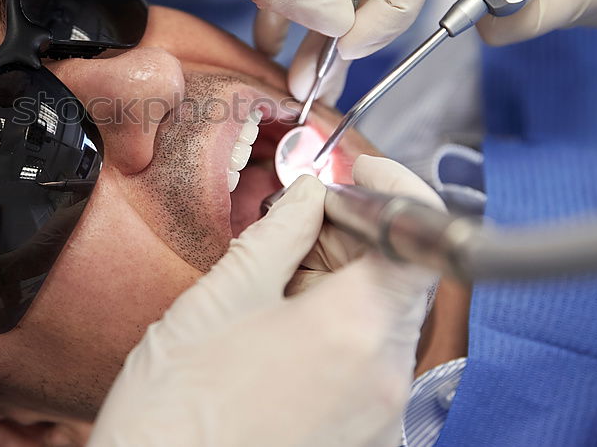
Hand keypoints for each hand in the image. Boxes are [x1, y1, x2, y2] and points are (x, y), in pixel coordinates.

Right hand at [88, 173, 437, 446]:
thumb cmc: (177, 405)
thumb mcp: (223, 296)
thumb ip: (280, 233)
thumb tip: (310, 194)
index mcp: (353, 328)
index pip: (419, 237)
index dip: (395, 191)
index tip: (362, 176)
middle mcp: (385, 378)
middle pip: (397, 281)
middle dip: (353, 244)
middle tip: (297, 233)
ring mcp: (381, 419)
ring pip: (381, 326)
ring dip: (342, 293)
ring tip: (276, 297)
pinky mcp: (367, 444)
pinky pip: (369, 371)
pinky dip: (339, 341)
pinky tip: (283, 344)